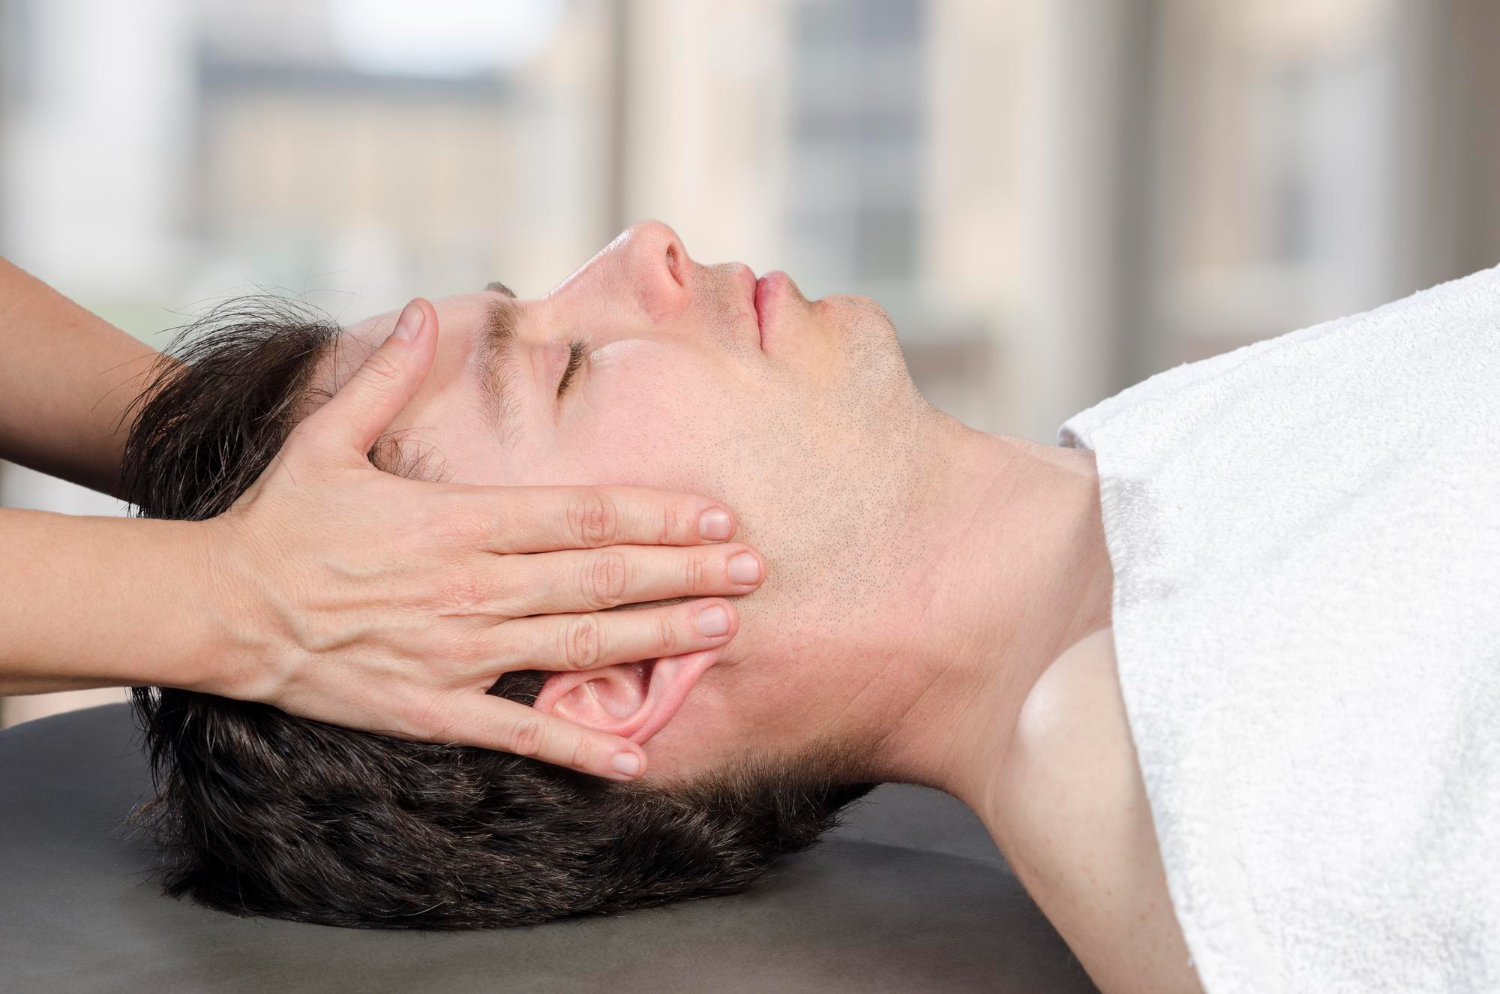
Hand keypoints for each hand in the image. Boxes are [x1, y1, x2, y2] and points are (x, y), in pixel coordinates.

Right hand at [197, 298, 762, 779]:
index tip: (716, 517)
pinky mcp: (434, 708)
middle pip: (600, 576)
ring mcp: (457, 652)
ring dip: (657, 638)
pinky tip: (637, 758)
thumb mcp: (325, 435)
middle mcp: (472, 586)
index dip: (657, 516)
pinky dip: (580, 748)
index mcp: (459, 520)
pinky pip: (520, 733)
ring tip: (723, 631)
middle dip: (685, 573)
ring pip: (579, 644)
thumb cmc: (281, 521)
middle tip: (755, 573)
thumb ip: (386, 375)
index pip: (581, 515)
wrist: (220, 609)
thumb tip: (426, 308)